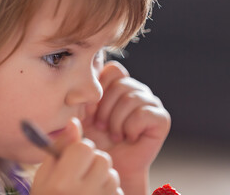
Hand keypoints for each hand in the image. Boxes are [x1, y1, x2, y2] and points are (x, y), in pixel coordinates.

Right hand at [31, 118, 123, 194]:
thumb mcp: (45, 175)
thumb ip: (60, 147)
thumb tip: (74, 122)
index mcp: (62, 182)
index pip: (84, 148)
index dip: (80, 150)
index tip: (73, 158)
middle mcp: (84, 193)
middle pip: (102, 159)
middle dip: (93, 162)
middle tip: (81, 174)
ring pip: (112, 174)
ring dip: (103, 177)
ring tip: (88, 189)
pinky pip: (118, 191)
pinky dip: (109, 193)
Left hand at [82, 61, 170, 192]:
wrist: (112, 166)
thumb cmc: (93, 143)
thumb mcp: (78, 121)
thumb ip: (75, 107)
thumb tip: (81, 99)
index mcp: (116, 85)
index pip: (113, 69)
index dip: (100, 88)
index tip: (90, 111)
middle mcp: (135, 90)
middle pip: (121, 84)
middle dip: (105, 109)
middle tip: (101, 127)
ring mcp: (149, 103)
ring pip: (132, 98)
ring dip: (117, 121)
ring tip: (114, 135)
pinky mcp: (161, 118)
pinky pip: (144, 113)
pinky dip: (131, 128)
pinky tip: (128, 137)